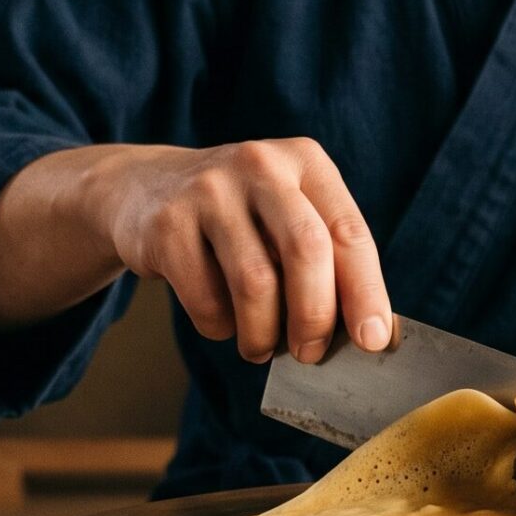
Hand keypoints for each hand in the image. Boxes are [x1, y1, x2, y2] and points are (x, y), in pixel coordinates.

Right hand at [84, 138, 391, 364]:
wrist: (143, 188)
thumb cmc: (239, 216)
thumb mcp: (287, 213)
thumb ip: (327, 259)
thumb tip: (368, 332)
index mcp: (305, 161)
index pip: (348, 232)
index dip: (365, 291)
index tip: (372, 340)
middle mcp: (260, 165)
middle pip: (306, 250)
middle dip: (315, 316)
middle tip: (310, 354)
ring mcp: (209, 190)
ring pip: (255, 282)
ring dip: (264, 333)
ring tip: (262, 347)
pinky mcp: (167, 223)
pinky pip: (206, 298)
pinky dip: (221, 327)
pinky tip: (224, 323)